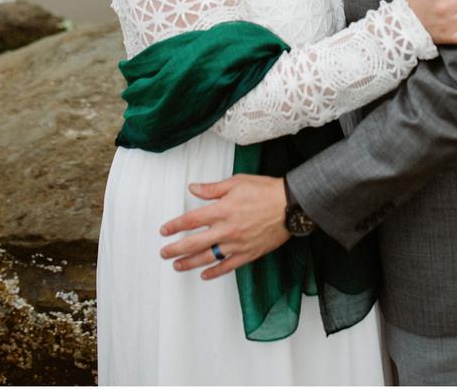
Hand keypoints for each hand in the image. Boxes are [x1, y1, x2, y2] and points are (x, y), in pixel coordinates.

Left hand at [159, 174, 288, 278]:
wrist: (291, 205)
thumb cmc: (267, 191)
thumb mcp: (238, 182)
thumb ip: (213, 188)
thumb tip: (194, 188)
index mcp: (222, 210)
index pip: (190, 220)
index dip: (174, 226)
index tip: (165, 230)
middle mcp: (226, 229)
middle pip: (193, 243)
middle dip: (175, 249)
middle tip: (164, 253)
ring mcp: (236, 244)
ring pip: (207, 257)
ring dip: (189, 263)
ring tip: (177, 265)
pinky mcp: (248, 253)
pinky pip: (227, 266)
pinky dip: (215, 272)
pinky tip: (205, 275)